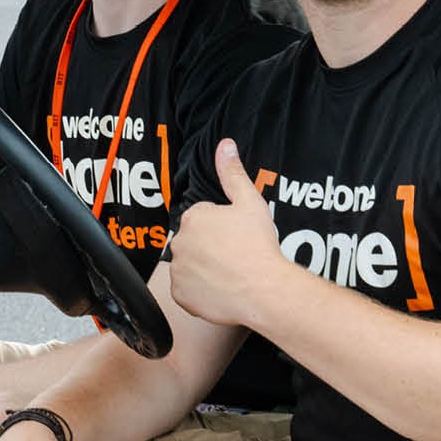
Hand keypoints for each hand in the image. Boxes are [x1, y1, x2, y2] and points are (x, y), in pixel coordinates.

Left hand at [156, 142, 291, 326]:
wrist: (262, 290)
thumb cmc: (258, 247)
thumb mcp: (250, 203)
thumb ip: (233, 173)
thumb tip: (225, 146)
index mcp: (194, 217)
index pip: (204, 218)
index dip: (224, 226)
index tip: (238, 236)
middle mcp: (179, 242)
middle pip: (196, 241)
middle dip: (212, 246)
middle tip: (237, 254)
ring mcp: (178, 270)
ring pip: (192, 265)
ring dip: (206, 268)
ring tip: (232, 273)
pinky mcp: (180, 294)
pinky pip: (189, 290)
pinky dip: (202, 290)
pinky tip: (223, 289)